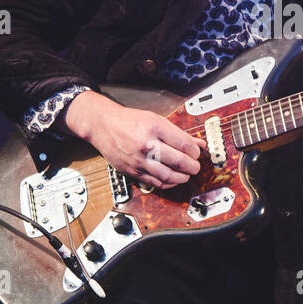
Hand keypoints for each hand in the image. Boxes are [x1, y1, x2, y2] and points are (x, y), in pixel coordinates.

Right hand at [64, 91, 204, 188]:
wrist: (104, 126)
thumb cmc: (129, 121)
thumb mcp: (156, 120)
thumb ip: (179, 133)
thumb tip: (198, 144)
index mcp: (154, 128)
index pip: (183, 144)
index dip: (195, 152)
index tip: (197, 152)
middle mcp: (146, 145)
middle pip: (178, 162)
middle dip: (193, 166)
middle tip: (196, 166)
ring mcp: (138, 160)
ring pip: (168, 176)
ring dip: (183, 178)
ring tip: (187, 174)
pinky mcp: (132, 172)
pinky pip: (155, 183)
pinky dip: (168, 184)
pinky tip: (173, 179)